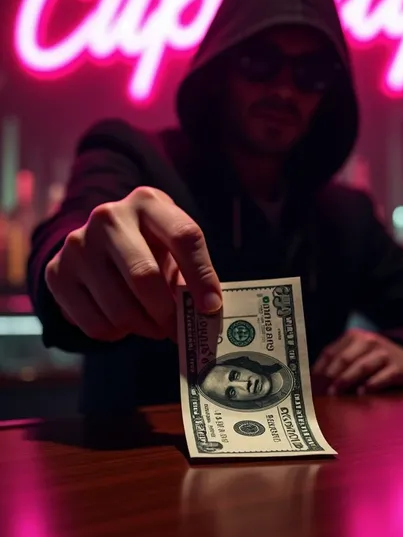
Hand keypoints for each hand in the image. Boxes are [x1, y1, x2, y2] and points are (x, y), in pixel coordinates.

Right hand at [45, 186, 221, 341]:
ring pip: (120, 309)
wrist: (98, 242)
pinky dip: (118, 334)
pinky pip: (95, 324)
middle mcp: (108, 217)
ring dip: (145, 328)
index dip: (201, 277)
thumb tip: (207, 314)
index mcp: (147, 202)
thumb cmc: (149, 246)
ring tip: (154, 326)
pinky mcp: (57, 273)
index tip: (211, 308)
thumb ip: (190, 274)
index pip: (183, 237)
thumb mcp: (172, 246)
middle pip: (145, 276)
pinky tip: (124, 321)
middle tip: (178, 331)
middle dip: (168, 313)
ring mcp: (78, 244)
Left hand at [312, 328, 402, 394]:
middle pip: (345, 359)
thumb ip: (338, 362)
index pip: (331, 352)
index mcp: (353, 337)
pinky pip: (383, 376)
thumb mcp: (356, 353)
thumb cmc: (373, 358)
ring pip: (362, 367)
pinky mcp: (398, 368)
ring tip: (335, 393)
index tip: (310, 384)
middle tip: (321, 392)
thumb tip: (314, 381)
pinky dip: (371, 384)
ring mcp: (384, 354)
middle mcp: (369, 342)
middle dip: (331, 376)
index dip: (319, 369)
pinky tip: (362, 393)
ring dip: (346, 380)